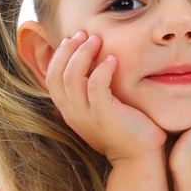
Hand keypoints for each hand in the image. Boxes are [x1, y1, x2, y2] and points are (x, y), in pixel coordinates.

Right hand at [45, 31, 166, 164]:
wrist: (139, 156)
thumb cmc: (124, 128)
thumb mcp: (99, 110)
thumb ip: (90, 91)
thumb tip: (88, 66)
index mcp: (68, 110)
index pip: (51, 78)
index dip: (59, 55)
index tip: (74, 39)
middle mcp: (72, 113)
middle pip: (57, 74)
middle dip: (69, 50)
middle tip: (85, 35)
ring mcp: (87, 115)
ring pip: (72, 77)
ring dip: (83, 54)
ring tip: (97, 41)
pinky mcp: (104, 115)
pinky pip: (96, 86)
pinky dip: (102, 69)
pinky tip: (112, 59)